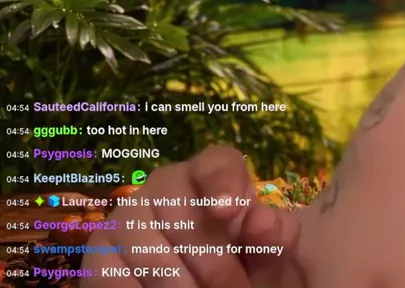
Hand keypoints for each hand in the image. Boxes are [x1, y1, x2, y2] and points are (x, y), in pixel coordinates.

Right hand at [82, 145, 306, 287]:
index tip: (229, 211)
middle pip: (181, 212)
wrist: (201, 284)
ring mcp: (127, 214)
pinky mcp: (98, 250)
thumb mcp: (265, 252)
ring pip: (149, 250)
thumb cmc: (241, 262)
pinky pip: (113, 274)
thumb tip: (263, 221)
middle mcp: (165, 184)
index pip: (217, 162)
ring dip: (180, 283)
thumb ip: (273, 235)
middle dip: (212, 260)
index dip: (222, 182)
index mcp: (212, 174)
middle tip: (233, 287)